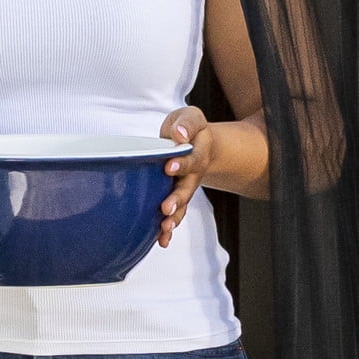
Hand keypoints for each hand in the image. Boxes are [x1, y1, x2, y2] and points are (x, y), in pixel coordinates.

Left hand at [156, 106, 213, 245]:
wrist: (196, 142)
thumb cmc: (187, 128)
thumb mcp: (189, 117)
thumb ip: (186, 123)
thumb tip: (178, 134)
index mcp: (196, 152)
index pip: (190, 158)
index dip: (180, 163)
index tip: (168, 167)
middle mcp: (193, 174)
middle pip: (187, 188)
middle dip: (177, 199)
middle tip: (166, 208)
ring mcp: (186, 187)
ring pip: (182, 205)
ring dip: (174, 218)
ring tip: (164, 227)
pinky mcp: (177, 197)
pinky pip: (175, 214)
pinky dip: (168, 229)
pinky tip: (161, 241)